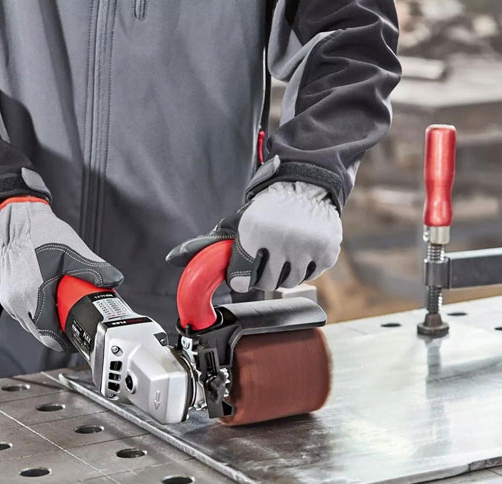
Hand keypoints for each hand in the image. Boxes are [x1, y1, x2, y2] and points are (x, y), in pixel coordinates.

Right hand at [0, 197, 122, 350]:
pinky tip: (49, 300)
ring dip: (47, 322)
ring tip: (63, 311)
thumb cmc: (40, 233)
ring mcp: (9, 298)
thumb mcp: (73, 251)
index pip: (49, 335)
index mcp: (33, 296)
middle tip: (74, 325)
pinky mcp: (6, 293)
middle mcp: (18, 301)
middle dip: (58, 332)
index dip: (65, 342)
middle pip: (40, 332)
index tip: (77, 339)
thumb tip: (114, 281)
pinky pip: (23, 312)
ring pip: (31, 324)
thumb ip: (95, 269)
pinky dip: (37, 312)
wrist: (16, 220)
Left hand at [167, 181, 340, 291]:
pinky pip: (311, 274)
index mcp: (255, 232)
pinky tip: (302, 248)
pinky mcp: (326, 251)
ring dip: (285, 271)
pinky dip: (306, 266)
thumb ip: (213, 243)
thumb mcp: (238, 221)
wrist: (306, 184)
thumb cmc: (268, 206)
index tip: (243, 274)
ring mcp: (307, 246)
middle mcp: (282, 240)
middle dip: (264, 273)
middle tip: (267, 256)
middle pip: (267, 282)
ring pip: (290, 281)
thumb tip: (174, 258)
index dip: (242, 277)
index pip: (242, 277)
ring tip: (284, 250)